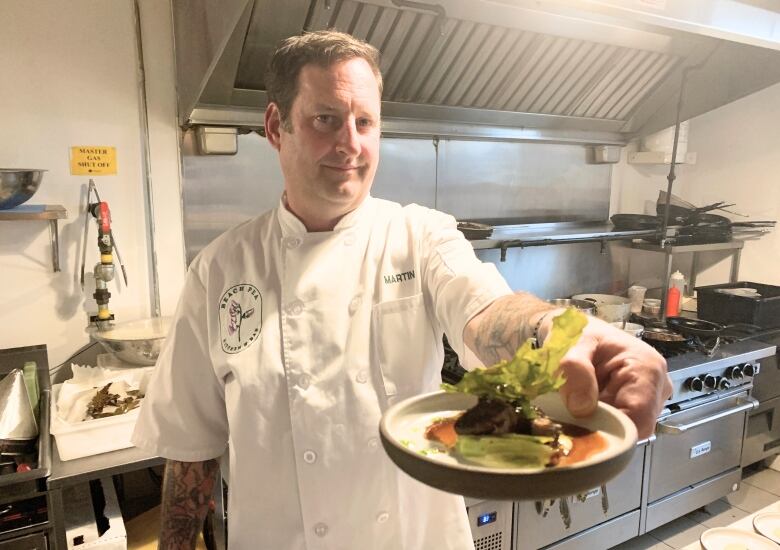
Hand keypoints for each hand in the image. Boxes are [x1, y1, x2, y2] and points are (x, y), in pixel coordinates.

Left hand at [554, 317, 672, 438]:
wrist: (577, 331)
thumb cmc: (578, 333)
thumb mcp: (572, 344)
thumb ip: (575, 370)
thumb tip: (582, 408)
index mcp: (648, 368)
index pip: (640, 418)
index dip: (611, 429)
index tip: (581, 427)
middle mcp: (657, 386)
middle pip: (634, 427)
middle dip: (603, 428)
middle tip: (572, 418)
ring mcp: (650, 397)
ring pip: (627, 429)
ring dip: (600, 424)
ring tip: (575, 408)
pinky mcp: (637, 404)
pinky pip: (621, 424)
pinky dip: (601, 422)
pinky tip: (583, 410)